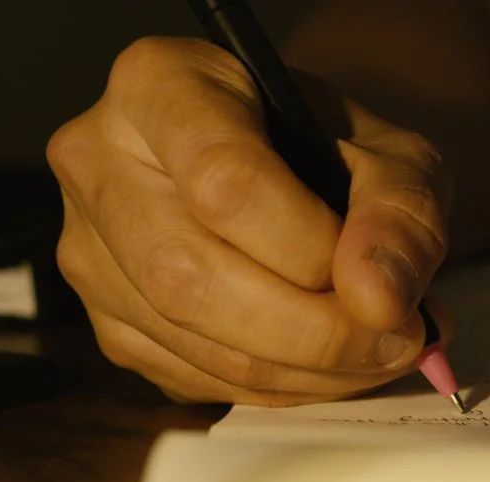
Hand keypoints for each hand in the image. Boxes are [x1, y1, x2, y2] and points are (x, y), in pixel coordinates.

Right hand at [46, 37, 453, 405]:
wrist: (287, 173)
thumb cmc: (330, 151)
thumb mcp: (390, 154)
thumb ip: (400, 212)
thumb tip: (378, 300)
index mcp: (158, 84)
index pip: (224, 182)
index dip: (313, 249)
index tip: (384, 285)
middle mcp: (98, 163)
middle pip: (189, 276)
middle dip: (312, 332)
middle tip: (399, 342)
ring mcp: (89, 252)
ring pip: (190, 341)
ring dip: (307, 372)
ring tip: (381, 352)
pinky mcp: (109, 325)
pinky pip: (194, 379)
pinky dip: (279, 389)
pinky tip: (330, 365)